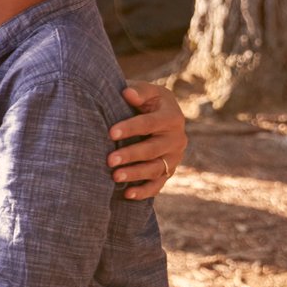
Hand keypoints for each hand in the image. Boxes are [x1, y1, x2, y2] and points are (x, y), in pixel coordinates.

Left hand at [109, 82, 186, 199]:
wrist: (159, 114)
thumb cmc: (147, 101)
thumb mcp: (147, 92)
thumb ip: (139, 91)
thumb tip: (128, 93)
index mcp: (172, 117)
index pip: (149, 123)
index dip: (130, 128)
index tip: (111, 132)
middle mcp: (177, 139)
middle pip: (152, 149)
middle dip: (130, 155)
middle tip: (109, 160)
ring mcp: (174, 157)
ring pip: (156, 169)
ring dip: (135, 174)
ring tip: (114, 177)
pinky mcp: (169, 170)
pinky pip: (158, 184)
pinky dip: (144, 191)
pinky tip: (127, 194)